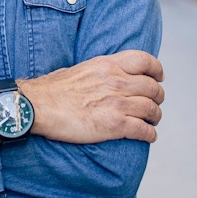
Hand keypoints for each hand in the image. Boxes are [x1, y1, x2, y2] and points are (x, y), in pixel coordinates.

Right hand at [20, 50, 163, 143]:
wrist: (38, 106)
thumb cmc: (53, 89)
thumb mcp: (81, 68)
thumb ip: (101, 71)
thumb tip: (108, 76)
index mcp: (107, 65)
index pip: (145, 61)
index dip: (156, 70)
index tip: (158, 77)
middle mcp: (116, 81)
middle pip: (153, 88)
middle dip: (157, 97)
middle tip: (154, 104)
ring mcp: (116, 103)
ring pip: (152, 109)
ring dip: (155, 117)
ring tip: (151, 121)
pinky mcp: (114, 125)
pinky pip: (144, 130)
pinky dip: (150, 134)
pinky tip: (147, 136)